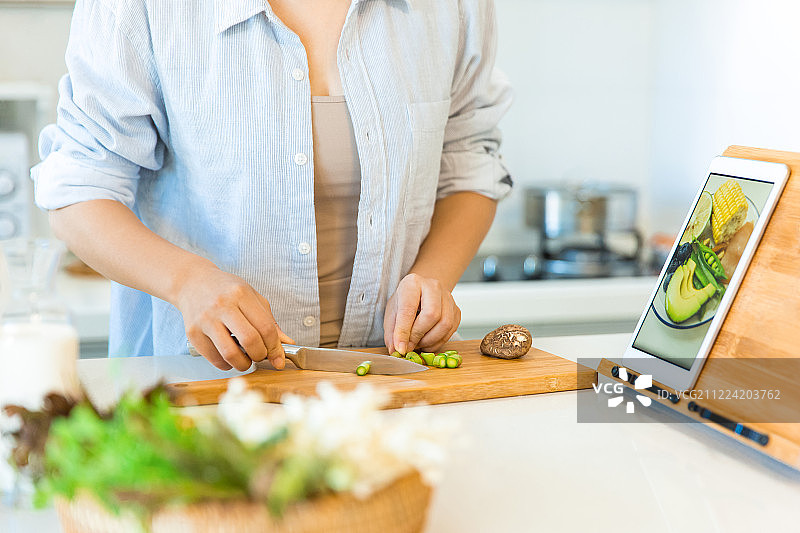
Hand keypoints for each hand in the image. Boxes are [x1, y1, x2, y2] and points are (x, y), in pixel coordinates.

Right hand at [175, 265, 293, 370]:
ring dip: (243, 364)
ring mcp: (205, 320)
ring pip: (230, 354)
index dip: (275, 347)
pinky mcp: (193, 333)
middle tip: (260, 356)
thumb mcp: (251, 297)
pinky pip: (214, 359)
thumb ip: (269, 320)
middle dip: (260, 356)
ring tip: (246, 360)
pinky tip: (229, 357)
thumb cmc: (225, 290)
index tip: (278, 357)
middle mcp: (222, 305)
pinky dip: (226, 365)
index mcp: (241, 294)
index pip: (266, 327)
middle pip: (250, 341)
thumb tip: (286, 343)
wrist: (192, 283)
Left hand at [383, 273, 460, 354]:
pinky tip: (427, 342)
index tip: (401, 347)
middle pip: (432, 315)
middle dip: (419, 335)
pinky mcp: (456, 310)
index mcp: (412, 283)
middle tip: (410, 346)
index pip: (409, 309)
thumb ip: (392, 332)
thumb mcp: (392, 313)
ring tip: (418, 343)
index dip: (404, 331)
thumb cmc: (405, 301)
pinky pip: (451, 330)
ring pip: (445, 324)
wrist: (421, 292)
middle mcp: (433, 286)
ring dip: (430, 341)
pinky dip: (438, 342)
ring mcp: (448, 297)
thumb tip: (396, 350)